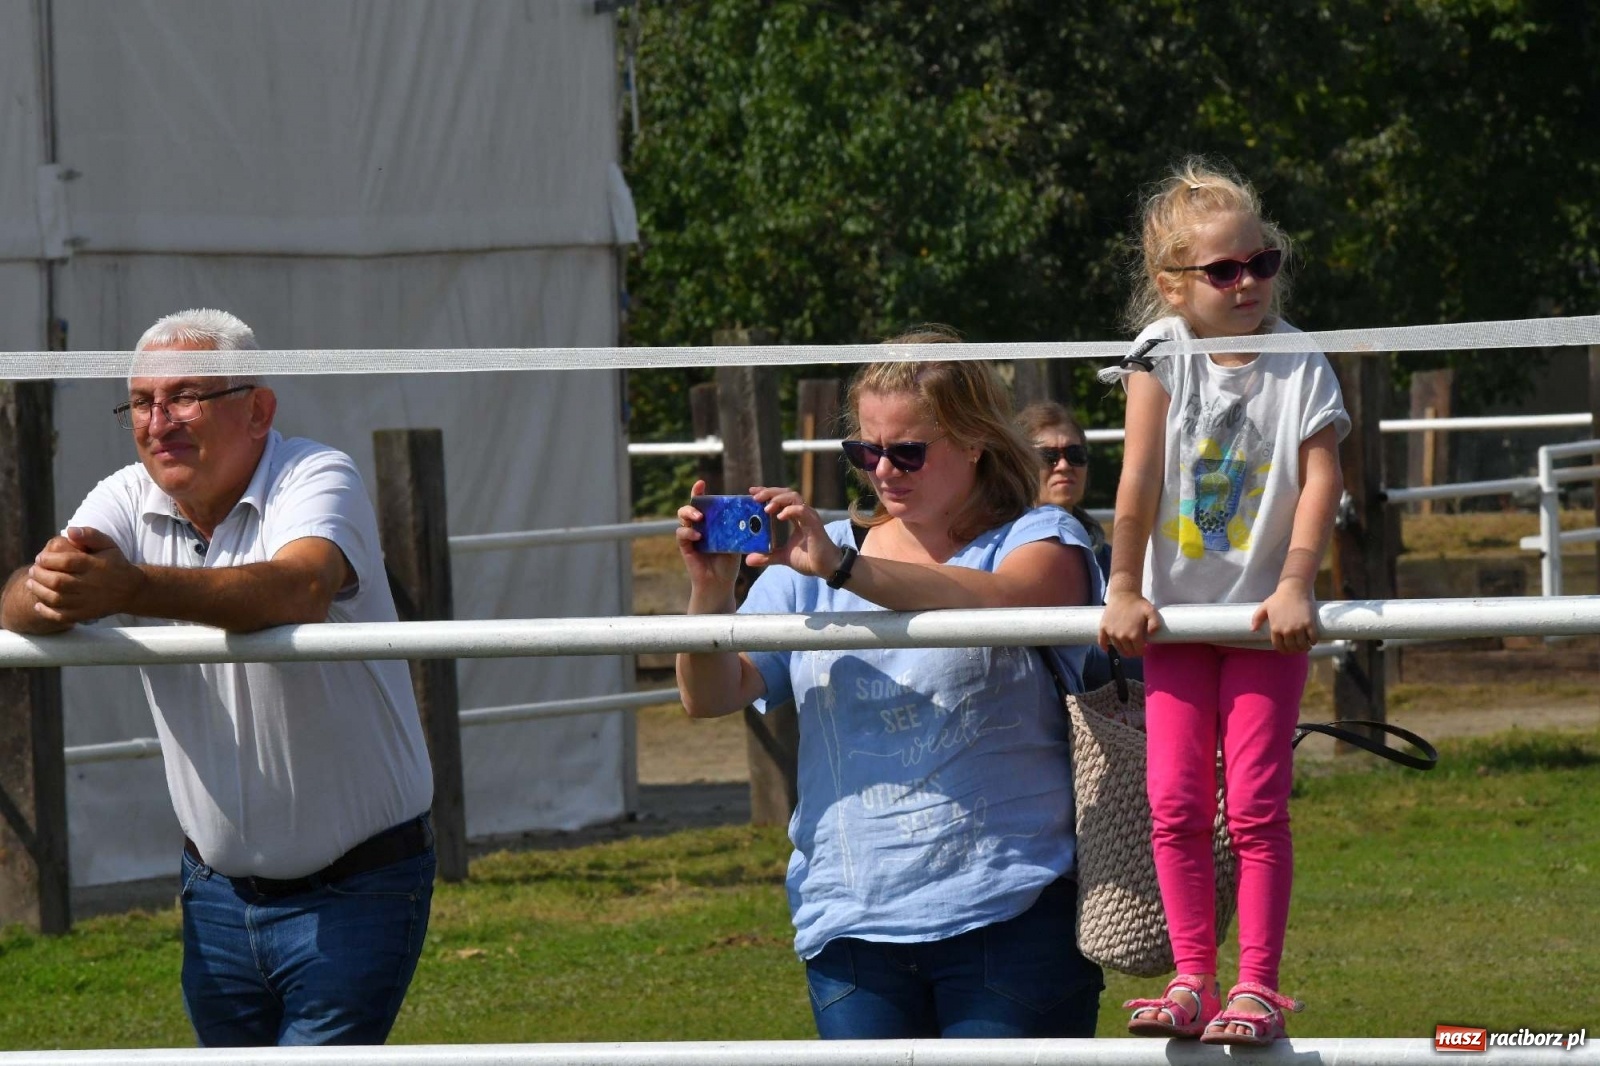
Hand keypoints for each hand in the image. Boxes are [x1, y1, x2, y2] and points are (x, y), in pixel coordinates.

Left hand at [26, 526, 144, 623]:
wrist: (131, 590)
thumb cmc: (114, 563)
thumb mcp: (108, 545)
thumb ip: (90, 535)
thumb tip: (70, 530)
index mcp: (96, 566)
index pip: (67, 562)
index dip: (48, 560)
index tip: (40, 558)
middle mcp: (92, 584)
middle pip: (58, 581)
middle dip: (40, 575)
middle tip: (33, 570)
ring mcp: (88, 601)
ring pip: (57, 599)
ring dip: (39, 591)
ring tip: (31, 583)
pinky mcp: (86, 614)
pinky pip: (62, 616)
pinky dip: (47, 611)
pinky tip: (39, 603)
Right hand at [675, 482, 740, 611]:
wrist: (720, 582)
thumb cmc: (729, 562)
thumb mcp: (736, 542)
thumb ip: (738, 528)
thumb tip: (750, 514)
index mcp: (710, 521)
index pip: (703, 502)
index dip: (699, 491)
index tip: (701, 483)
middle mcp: (698, 525)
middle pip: (690, 506)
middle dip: (693, 501)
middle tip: (703, 508)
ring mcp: (690, 535)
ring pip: (682, 517)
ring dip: (689, 514)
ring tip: (700, 519)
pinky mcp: (685, 546)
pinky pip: (681, 535)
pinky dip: (688, 533)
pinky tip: (698, 537)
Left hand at [746, 485, 841, 579]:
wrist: (828, 568)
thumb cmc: (810, 559)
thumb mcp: (783, 556)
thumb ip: (767, 556)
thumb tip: (748, 559)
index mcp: (796, 516)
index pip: (780, 498)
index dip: (767, 492)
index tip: (752, 493)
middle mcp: (803, 513)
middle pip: (785, 493)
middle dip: (769, 492)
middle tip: (754, 497)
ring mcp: (809, 517)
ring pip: (793, 497)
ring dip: (778, 499)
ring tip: (766, 508)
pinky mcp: (814, 524)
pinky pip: (802, 510)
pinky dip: (790, 510)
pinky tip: (780, 516)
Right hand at [1099, 589, 1160, 656]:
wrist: (1123, 594)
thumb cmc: (1138, 603)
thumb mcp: (1151, 612)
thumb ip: (1155, 624)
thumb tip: (1152, 634)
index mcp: (1134, 635)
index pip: (1138, 651)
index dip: (1141, 651)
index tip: (1142, 648)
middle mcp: (1121, 636)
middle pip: (1128, 652)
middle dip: (1132, 652)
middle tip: (1135, 647)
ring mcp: (1111, 633)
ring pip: (1117, 648)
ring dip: (1122, 650)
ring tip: (1126, 647)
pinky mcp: (1103, 628)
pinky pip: (1102, 641)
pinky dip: (1104, 647)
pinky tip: (1107, 649)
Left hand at [1251, 580, 1318, 653]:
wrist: (1293, 589)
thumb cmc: (1278, 598)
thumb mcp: (1264, 607)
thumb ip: (1257, 619)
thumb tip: (1253, 630)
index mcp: (1275, 628)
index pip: (1279, 646)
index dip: (1284, 650)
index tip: (1289, 650)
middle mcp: (1286, 630)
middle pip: (1292, 647)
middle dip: (1296, 650)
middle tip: (1299, 647)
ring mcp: (1298, 628)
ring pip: (1303, 645)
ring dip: (1305, 647)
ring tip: (1307, 645)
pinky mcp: (1309, 624)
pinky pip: (1313, 638)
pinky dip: (1314, 641)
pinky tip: (1313, 640)